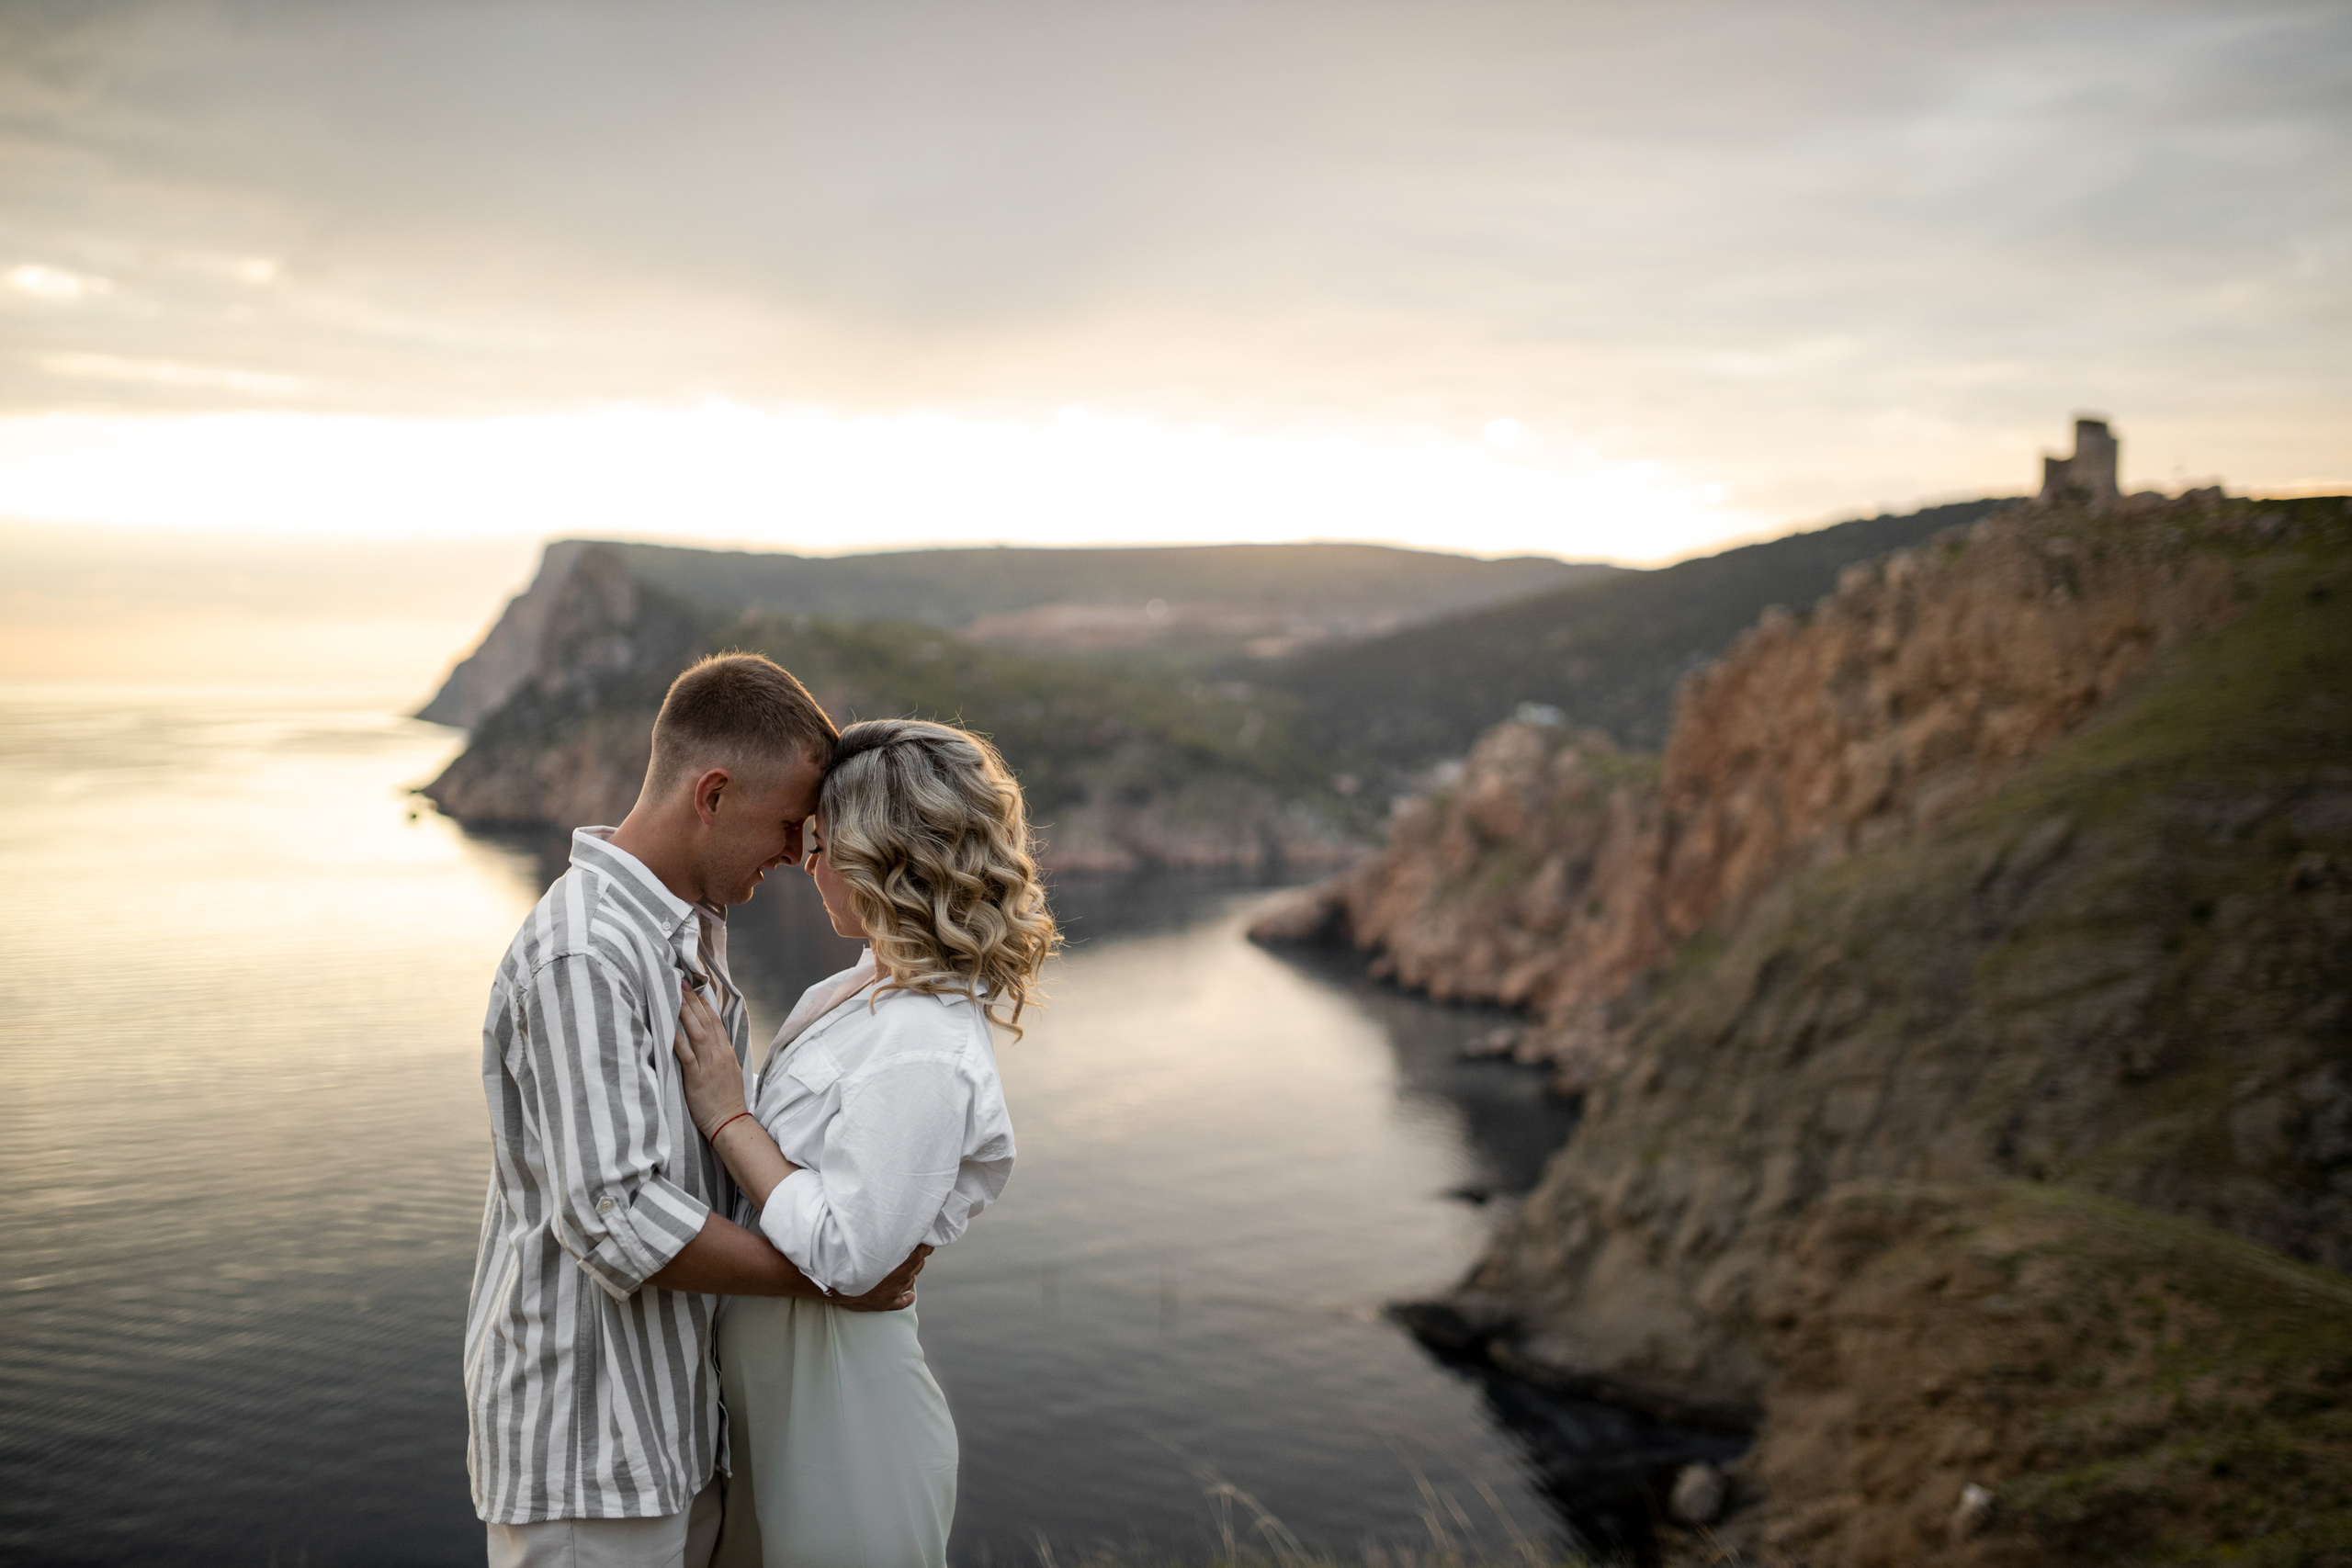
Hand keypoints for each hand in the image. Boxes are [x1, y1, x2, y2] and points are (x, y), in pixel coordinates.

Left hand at [673, 983, 746, 1135]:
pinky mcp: (697, 1078)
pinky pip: (687, 1056)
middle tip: (682, 982)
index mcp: (726, 1053)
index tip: (696, 989)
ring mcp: (709, 1065)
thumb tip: (708, 1043)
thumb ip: (718, 1056)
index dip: (705, 1004)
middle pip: (706, 1022)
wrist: (730, 1122)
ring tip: (676, 995)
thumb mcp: (728, 1073)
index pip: (716, 1022)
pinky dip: (679, 1041)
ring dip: (686, 1013)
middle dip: (693, 1001)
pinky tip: (670, 1028)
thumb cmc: (726, 1100)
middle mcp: (719, 1055)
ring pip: (698, 1033)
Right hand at [833, 1244, 932, 1312]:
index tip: (927, 1238)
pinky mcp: (887, 1303)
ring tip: (911, 1268)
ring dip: (912, 1273)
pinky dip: (907, 1297)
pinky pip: (902, 1301)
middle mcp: (901, 1276)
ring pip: (911, 1280)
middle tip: (917, 1249)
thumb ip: (887, 1234)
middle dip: (918, 1256)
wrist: (841, 1285)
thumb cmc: (854, 1260)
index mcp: (901, 1261)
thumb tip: (895, 1225)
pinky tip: (911, 1296)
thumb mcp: (873, 1242)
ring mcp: (895, 1290)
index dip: (926, 1244)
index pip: (922, 1251)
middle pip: (917, 1264)